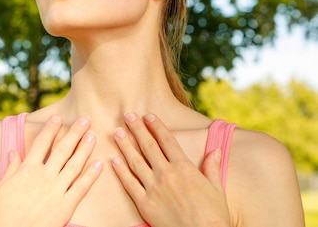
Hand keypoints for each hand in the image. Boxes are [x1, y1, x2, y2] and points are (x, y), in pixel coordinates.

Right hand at [0, 115, 102, 226]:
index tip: (57, 117)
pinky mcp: (65, 207)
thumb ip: (12, 168)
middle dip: (74, 133)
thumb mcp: (2, 187)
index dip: (51, 129)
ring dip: (85, 149)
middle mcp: (43, 176)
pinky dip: (91, 175)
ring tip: (93, 136)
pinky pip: (82, 188)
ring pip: (74, 165)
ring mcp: (56, 191)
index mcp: (27, 169)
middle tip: (85, 119)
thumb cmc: (0, 213)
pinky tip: (99, 164)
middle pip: (62, 149)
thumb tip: (14, 152)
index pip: (41, 143)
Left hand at [111, 112, 230, 226]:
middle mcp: (167, 174)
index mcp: (184, 168)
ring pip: (135, 161)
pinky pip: (129, 183)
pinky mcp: (144, 203)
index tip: (148, 116)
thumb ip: (213, 168)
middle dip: (136, 129)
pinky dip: (120, 170)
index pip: (167, 140)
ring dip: (125, 145)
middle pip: (148, 146)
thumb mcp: (218, 189)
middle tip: (127, 115)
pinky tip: (113, 160)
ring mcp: (154, 188)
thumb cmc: (214, 216)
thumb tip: (216, 150)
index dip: (156, 126)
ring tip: (117, 132)